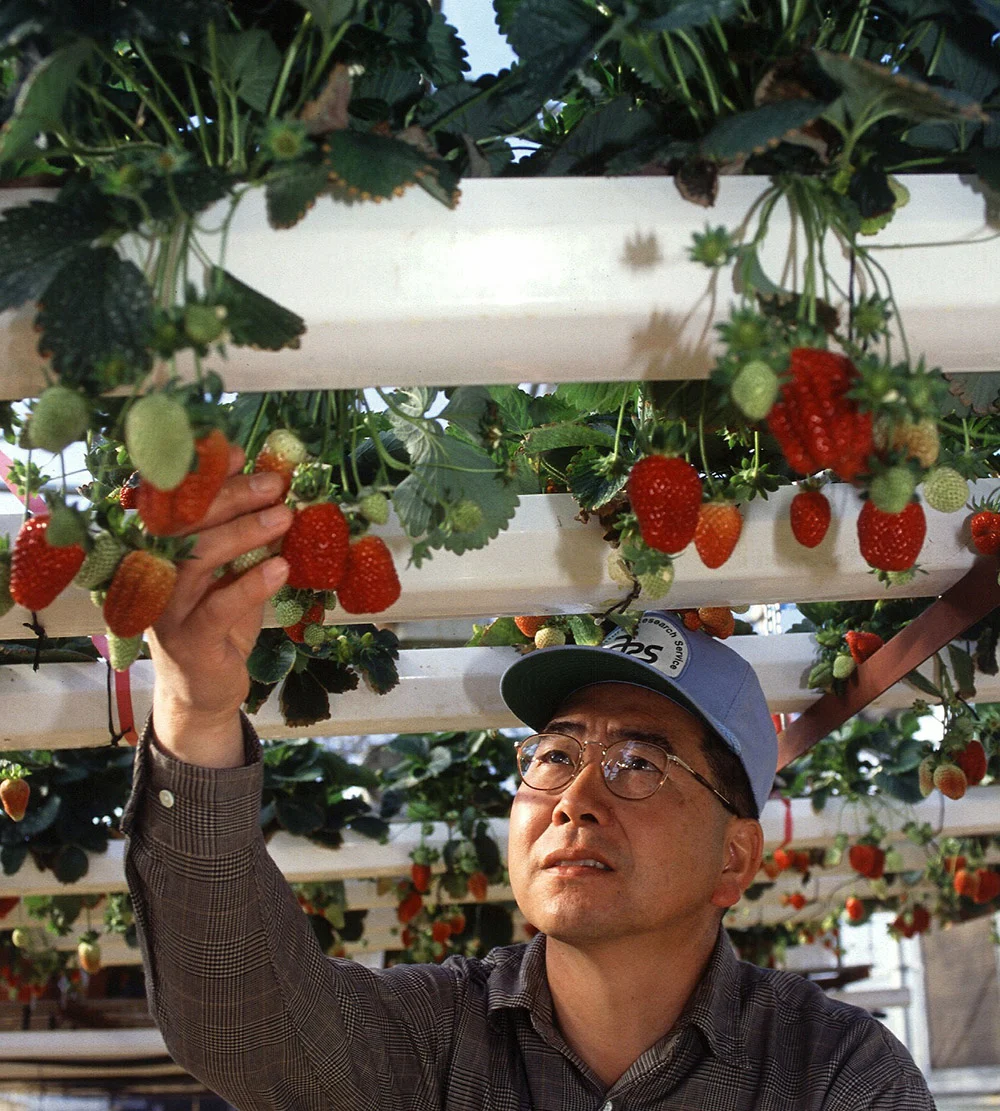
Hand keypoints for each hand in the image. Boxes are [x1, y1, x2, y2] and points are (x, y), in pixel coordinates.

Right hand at [147, 447, 292, 766]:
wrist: (203, 689)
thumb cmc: (218, 619)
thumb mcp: (230, 569)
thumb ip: (241, 530)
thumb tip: (270, 481)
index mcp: (158, 548)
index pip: (174, 501)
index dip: (201, 473)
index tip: (235, 450)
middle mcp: (152, 573)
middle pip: (184, 523)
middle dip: (231, 496)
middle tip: (275, 484)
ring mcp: (166, 608)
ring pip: (197, 559)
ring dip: (243, 533)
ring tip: (284, 516)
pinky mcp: (188, 641)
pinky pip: (217, 608)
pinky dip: (250, 585)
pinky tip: (279, 568)